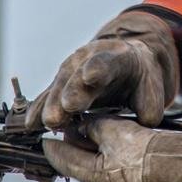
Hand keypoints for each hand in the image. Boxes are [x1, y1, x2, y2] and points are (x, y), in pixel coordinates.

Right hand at [27, 12, 178, 129]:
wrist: (126, 64)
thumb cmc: (139, 80)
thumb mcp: (150, 90)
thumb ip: (148, 108)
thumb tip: (141, 124)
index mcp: (115, 57)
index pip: (106, 61)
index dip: (98, 68)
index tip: (90, 76)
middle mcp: (88, 60)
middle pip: (78, 75)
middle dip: (71, 90)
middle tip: (66, 107)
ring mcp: (71, 70)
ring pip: (59, 86)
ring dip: (53, 104)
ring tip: (48, 121)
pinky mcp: (59, 84)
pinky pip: (47, 97)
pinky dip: (39, 110)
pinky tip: (31, 124)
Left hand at [41, 116, 181, 181]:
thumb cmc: (151, 155)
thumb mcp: (118, 132)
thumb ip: (97, 127)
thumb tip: (85, 125)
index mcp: (92, 176)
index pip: (63, 159)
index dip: (54, 146)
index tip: (47, 140)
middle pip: (83, 168)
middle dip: (79, 152)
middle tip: (77, 134)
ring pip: (105, 175)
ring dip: (101, 159)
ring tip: (106, 141)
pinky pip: (123, 181)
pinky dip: (121, 167)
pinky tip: (130, 156)